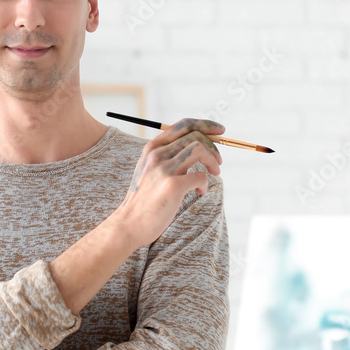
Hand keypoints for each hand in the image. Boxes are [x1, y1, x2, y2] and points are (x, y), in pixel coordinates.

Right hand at [115, 117, 223, 247]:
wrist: (128, 223)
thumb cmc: (144, 199)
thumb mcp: (149, 170)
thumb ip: (167, 156)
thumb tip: (198, 146)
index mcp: (152, 148)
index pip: (184, 125)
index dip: (206, 125)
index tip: (220, 131)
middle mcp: (157, 155)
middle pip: (195, 136)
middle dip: (214, 147)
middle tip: (218, 163)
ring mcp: (164, 169)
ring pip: (200, 150)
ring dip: (213, 161)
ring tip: (215, 174)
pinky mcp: (173, 186)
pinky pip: (201, 176)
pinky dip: (205, 184)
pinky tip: (199, 192)